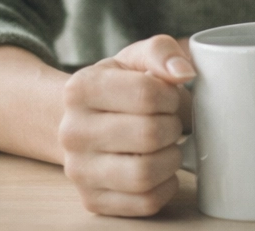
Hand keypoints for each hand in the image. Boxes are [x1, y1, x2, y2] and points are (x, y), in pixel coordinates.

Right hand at [59, 34, 195, 216]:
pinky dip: (166, 185)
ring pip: (145, 174)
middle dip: (172, 126)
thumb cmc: (120, 86)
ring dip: (171, 158)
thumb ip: (161, 51)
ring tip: (166, 145)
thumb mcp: (136, 58)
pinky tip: (160, 168)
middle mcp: (71, 132)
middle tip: (169, 122)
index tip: (168, 97)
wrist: (86, 121)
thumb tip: (183, 73)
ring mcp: (78, 171)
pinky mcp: (93, 200)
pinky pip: (146, 202)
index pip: (146, 94)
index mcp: (80, 88)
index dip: (170, 96)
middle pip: (149, 134)